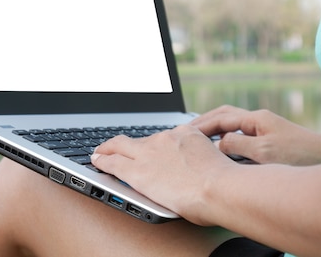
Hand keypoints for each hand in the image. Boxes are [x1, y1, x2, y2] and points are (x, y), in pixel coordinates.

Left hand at [91, 125, 233, 224]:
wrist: (219, 188)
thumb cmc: (224, 183)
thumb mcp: (215, 159)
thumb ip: (199, 159)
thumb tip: (197, 169)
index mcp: (186, 133)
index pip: (163, 138)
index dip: (152, 145)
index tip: (149, 149)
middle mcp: (165, 138)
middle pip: (139, 139)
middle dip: (125, 144)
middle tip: (114, 146)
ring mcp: (149, 152)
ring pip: (121, 146)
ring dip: (109, 150)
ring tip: (100, 153)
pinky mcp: (136, 170)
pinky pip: (112, 162)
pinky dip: (101, 160)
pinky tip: (96, 160)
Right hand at [190, 105, 320, 165]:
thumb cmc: (302, 156)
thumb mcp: (264, 153)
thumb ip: (237, 145)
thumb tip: (218, 143)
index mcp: (256, 119)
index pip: (219, 118)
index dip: (199, 127)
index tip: (182, 134)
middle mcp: (259, 120)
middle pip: (223, 115)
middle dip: (203, 123)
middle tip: (184, 133)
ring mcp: (265, 128)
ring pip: (231, 123)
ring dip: (213, 129)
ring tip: (197, 139)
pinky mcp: (270, 139)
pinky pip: (240, 133)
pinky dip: (225, 136)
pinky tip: (222, 148)